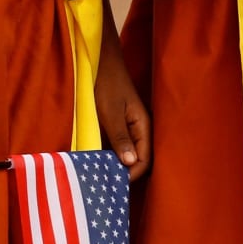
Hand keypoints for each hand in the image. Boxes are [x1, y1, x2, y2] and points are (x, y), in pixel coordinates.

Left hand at [93, 39, 151, 179]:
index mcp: (143, 126)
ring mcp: (129, 128)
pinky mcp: (118, 125)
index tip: (113, 183)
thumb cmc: (105, 83)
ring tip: (100, 175)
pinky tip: (97, 160)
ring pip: (127, 154)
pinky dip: (110, 155)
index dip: (131, 174)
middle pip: (139, 160)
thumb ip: (120, 137)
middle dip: (125, 173)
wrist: (99, 60)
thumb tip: (129, 164)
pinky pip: (118, 146)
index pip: (144, 159)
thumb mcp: (110, 111)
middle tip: (105, 183)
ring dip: (116, 165)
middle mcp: (140, 129)